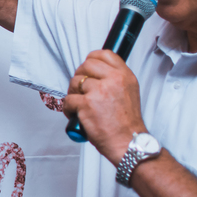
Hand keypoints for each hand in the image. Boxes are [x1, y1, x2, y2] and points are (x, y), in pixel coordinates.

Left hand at [63, 50, 145, 164]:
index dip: (91, 59)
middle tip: (81, 90)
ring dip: (73, 93)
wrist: (128, 141)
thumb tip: (96, 73)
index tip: (87, 68)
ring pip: (74, 82)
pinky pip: (68, 99)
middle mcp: (113, 80)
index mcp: (125, 76)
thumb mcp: (129, 92)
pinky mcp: (86, 104)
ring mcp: (99, 91)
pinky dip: (68, 108)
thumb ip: (115, 80)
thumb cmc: (126, 123)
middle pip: (86, 65)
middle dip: (79, 77)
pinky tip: (76, 115)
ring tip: (79, 105)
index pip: (105, 54)